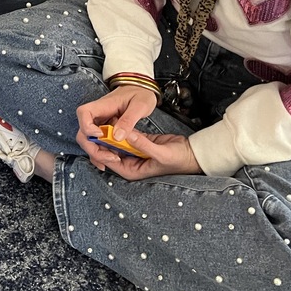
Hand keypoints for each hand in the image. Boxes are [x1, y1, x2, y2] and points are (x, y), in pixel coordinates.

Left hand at [75, 85, 201, 178]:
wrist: (191, 153)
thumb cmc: (178, 160)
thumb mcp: (160, 153)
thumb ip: (142, 145)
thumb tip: (126, 135)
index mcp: (131, 171)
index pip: (110, 161)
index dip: (102, 149)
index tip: (99, 135)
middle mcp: (129, 163)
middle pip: (110, 151)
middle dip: (105, 139)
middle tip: (100, 125)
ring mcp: (133, 152)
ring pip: (116, 142)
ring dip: (111, 133)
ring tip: (106, 119)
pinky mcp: (138, 142)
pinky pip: (125, 135)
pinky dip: (120, 129)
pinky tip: (116, 119)